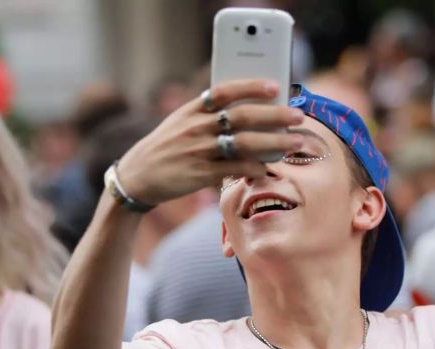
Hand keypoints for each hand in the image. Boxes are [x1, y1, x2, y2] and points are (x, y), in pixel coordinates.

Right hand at [116, 79, 303, 205]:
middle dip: (274, 115)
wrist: (137, 176)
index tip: (274, 86)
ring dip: (273, 143)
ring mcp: (198, 150)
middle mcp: (196, 127)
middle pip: (242, 117)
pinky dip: (253, 168)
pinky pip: (233, 169)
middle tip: (297, 116)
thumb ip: (208, 114)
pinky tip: (266, 168)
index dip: (251, 87)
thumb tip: (248, 110)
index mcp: (192, 109)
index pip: (224, 91)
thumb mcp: (180, 122)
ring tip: (295, 142)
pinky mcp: (199, 174)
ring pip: (244, 144)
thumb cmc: (166, 147)